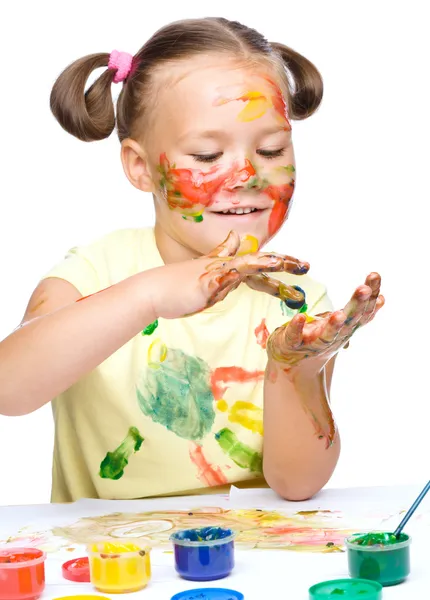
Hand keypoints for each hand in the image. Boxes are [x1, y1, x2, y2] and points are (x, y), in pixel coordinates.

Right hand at [149, 231, 309, 318]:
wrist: (152, 291)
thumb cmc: (175, 287)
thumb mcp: (204, 274)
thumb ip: (221, 256)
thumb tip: (236, 238)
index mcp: (227, 270)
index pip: (257, 267)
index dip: (278, 265)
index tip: (298, 267)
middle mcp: (225, 267)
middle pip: (260, 263)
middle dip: (285, 264)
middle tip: (306, 266)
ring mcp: (217, 272)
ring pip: (250, 265)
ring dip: (272, 264)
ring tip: (294, 264)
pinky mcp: (208, 280)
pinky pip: (232, 273)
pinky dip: (248, 268)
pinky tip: (263, 266)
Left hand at [267, 273, 384, 369]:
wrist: (293, 363)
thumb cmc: (318, 337)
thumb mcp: (341, 324)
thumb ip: (358, 312)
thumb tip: (381, 297)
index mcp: (346, 329)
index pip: (363, 311)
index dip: (370, 295)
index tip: (375, 275)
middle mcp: (334, 337)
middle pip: (349, 321)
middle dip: (357, 304)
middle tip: (363, 289)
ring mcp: (314, 343)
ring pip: (327, 335)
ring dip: (334, 325)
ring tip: (338, 314)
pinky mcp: (293, 345)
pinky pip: (295, 337)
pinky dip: (297, 327)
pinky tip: (299, 317)